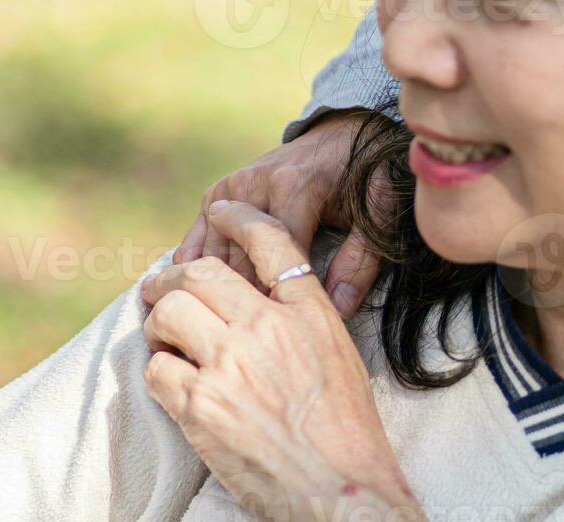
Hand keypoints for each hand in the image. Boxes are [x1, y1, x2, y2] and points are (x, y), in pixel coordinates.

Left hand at [143, 200, 443, 521]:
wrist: (342, 492)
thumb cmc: (349, 437)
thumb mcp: (342, 359)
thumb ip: (304, 322)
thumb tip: (262, 305)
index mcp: (309, 313)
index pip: (270, 240)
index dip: (239, 217)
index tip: (220, 211)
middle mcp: (267, 328)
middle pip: (201, 272)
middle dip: (172, 277)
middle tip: (158, 288)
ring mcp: (230, 365)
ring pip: (169, 313)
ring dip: (157, 324)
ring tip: (162, 341)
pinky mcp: (200, 406)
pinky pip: (157, 369)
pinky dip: (158, 373)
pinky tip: (170, 383)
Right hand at [174, 110, 387, 319]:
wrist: (341, 136)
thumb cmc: (363, 180)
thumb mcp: (376, 215)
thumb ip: (360, 262)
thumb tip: (338, 309)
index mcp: (296, 187)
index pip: (277, 257)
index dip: (280, 299)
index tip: (285, 335)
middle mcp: (256, 183)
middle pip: (240, 260)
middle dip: (245, 304)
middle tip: (250, 344)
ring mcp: (231, 187)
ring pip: (213, 254)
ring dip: (213, 293)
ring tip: (216, 331)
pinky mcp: (218, 194)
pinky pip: (196, 237)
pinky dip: (191, 269)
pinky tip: (187, 301)